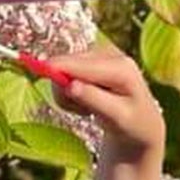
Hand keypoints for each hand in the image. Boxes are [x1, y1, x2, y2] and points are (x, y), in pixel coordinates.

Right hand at [48, 48, 165, 160]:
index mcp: (121, 68)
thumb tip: (71, 86)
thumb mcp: (116, 118)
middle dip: (64, 87)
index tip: (38, 69)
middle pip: (72, 62)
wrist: (142, 124)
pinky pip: (69, 70)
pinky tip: (87, 101)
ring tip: (86, 110)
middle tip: (77, 112)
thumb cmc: (132, 125)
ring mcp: (102, 55)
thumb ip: (94, 100)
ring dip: (68, 92)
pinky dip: (71, 89)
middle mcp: (112, 54)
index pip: (84, 65)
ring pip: (67, 67)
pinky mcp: (93, 59)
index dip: (59, 67)